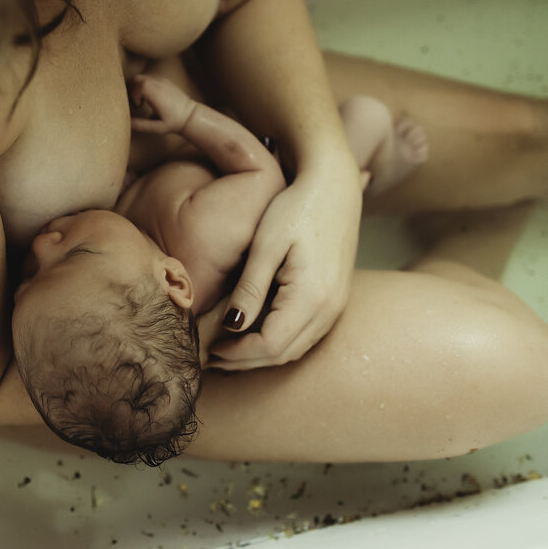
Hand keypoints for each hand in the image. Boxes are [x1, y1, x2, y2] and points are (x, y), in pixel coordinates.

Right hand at [128, 74, 196, 133]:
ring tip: (144, 100)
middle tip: (139, 102)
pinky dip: (145, 85)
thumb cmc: (174, 122)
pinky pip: (149, 77)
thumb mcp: (157, 128)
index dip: (133, 95)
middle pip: (137, 78)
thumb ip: (141, 125)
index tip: (139, 106)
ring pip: (142, 77)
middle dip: (133, 89)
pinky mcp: (165, 80)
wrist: (190, 115)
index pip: (137, 85)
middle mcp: (158, 84)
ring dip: (138, 87)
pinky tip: (151, 96)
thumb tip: (127, 122)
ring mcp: (162, 80)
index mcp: (156, 94)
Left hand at [209, 154, 361, 369]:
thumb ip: (251, 288)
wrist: (334, 187)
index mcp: (313, 296)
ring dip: (261, 356)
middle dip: (246, 361)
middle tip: (212, 357)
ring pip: (296, 350)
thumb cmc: (296, 208)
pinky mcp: (335, 301)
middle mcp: (330, 309)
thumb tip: (232, 326)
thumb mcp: (267, 245)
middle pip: (284, 354)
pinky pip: (306, 336)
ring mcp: (337, 307)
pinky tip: (254, 335)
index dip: (238, 353)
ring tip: (228, 351)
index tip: (210, 349)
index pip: (271, 345)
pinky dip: (278, 344)